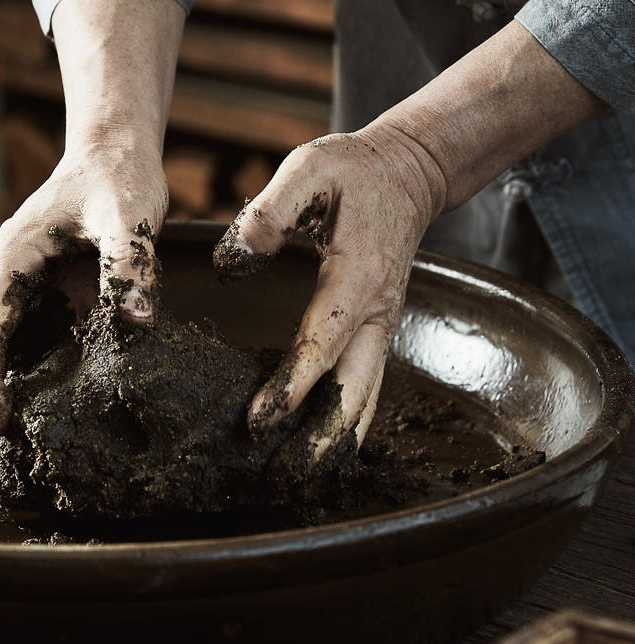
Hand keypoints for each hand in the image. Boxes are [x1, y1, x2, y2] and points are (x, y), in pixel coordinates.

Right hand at [0, 0, 184, 434]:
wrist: (113, 151)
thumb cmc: (117, 176)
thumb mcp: (130, 215)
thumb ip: (131, 265)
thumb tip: (138, 323)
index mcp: (10, 261)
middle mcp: (4, 280)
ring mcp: (19, 291)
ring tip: (5, 450)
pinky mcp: (40, 299)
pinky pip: (20, 345)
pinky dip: (19, 379)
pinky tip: (40, 415)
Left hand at [214, 20, 603, 459]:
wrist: (407, 172)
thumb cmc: (353, 171)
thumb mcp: (309, 169)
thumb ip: (272, 210)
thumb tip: (237, 255)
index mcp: (355, 276)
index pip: (321, 341)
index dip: (293, 383)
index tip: (260, 418)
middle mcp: (376, 310)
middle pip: (355, 387)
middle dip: (323, 434)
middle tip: (285, 473)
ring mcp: (382, 323)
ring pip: (367, 393)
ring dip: (340, 436)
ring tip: (305, 474)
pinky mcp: (378, 327)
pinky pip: (368, 382)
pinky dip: (352, 417)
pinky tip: (329, 443)